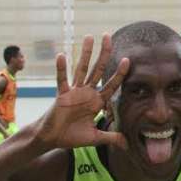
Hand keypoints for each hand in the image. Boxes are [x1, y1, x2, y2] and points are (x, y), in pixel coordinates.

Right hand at [35, 35, 128, 149]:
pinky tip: (62, 55)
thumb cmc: (72, 136)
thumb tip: (127, 144)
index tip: (128, 60)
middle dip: (104, 54)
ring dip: (85, 53)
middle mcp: (87, 93)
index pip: (112, 85)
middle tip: (108, 36)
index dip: (120, 74)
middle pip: (98, 70)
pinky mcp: (61, 94)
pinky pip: (61, 79)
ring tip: (89, 37)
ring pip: (81, 69)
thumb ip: (111, 138)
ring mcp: (74, 92)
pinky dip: (61, 68)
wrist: (52, 139)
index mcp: (97, 102)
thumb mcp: (95, 138)